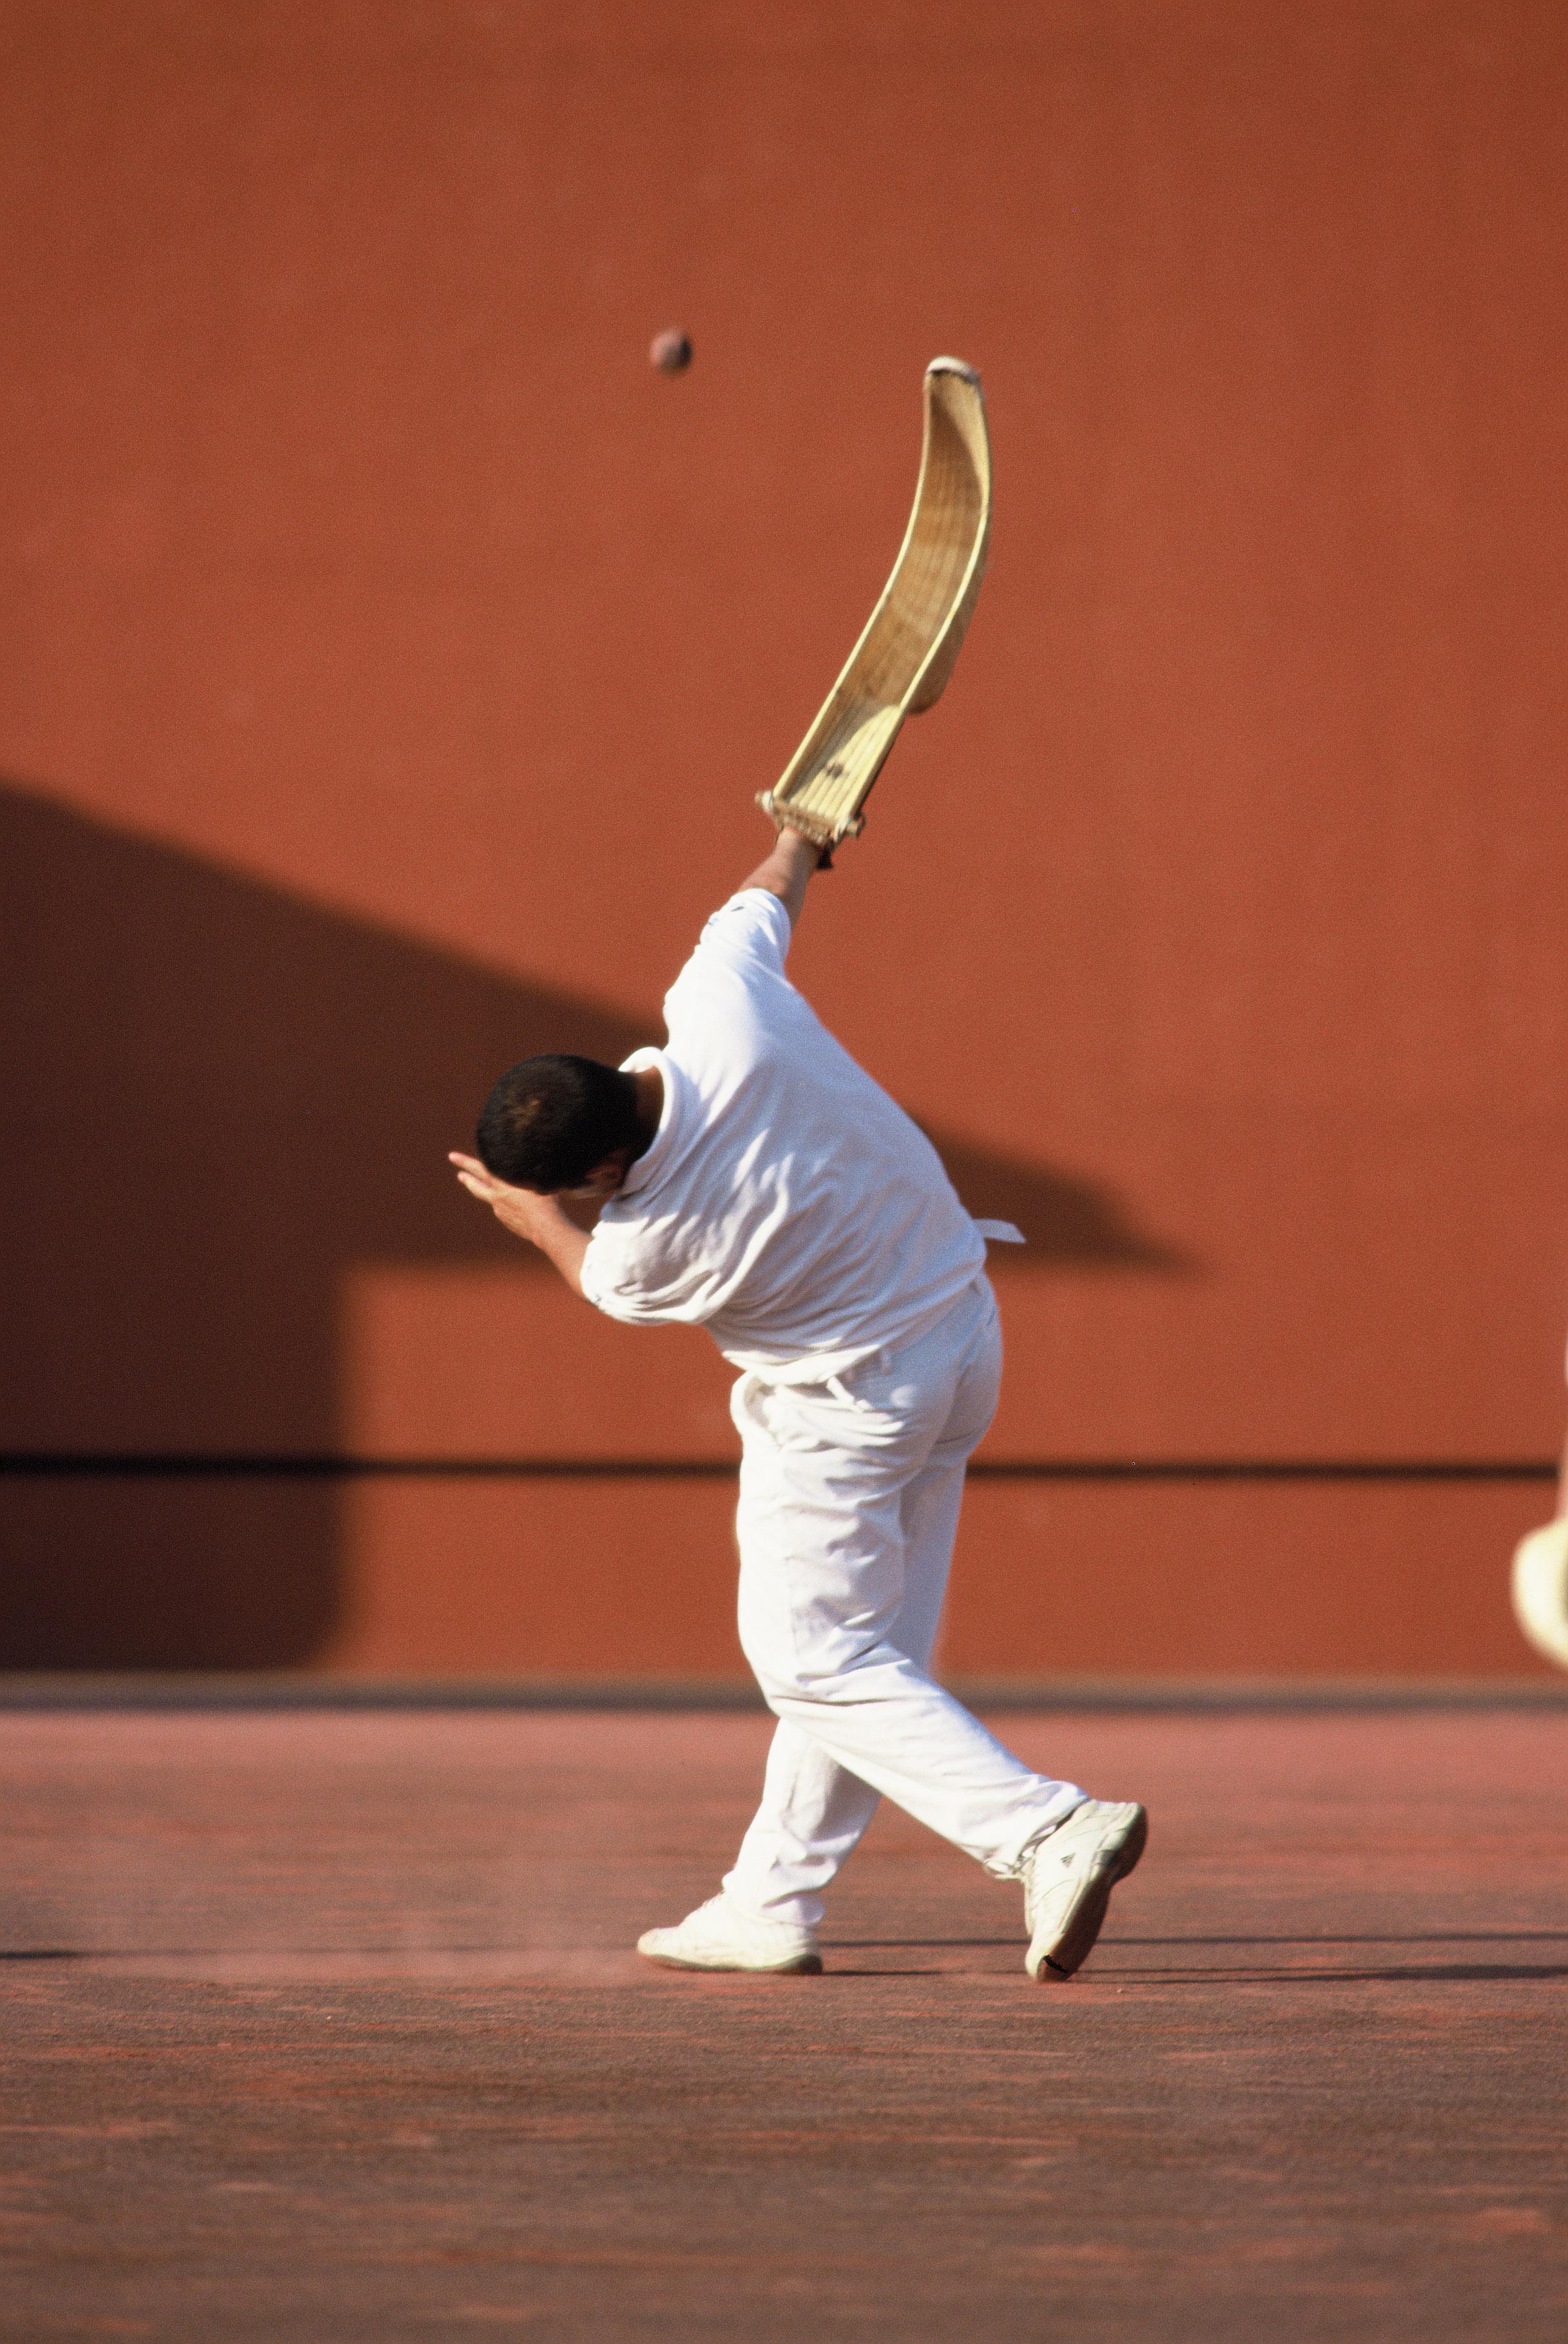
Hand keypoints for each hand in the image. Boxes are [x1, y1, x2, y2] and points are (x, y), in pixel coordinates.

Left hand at [449, 1152, 565, 1246]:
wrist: (546, 1228)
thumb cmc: (545, 1199)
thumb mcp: (537, 1177)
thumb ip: (528, 1168)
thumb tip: (530, 1156)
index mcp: (501, 1184)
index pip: (479, 1168)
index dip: (464, 1161)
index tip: (452, 1156)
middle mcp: (497, 1199)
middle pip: (478, 1187)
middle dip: (468, 1179)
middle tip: (459, 1175)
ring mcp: (502, 1213)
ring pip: (493, 1200)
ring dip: (491, 1194)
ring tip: (492, 1192)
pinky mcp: (510, 1223)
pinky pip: (508, 1212)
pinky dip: (511, 1207)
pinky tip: (522, 1208)